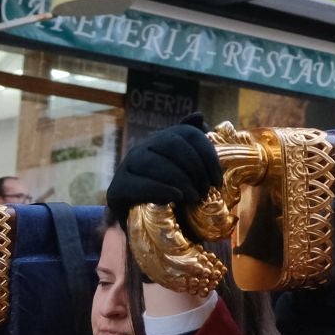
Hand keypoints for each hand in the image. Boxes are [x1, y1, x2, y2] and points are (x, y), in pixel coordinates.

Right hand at [106, 117, 223, 236]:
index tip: (217, 178)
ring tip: (195, 197)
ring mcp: (128, 165)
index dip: (207, 154)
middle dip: (194, 167)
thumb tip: (199, 116)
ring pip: (154, 162)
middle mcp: (143, 146)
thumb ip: (194, 144)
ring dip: (180, 179)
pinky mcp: (117, 188)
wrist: (137, 218)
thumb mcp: (185, 169)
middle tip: (206, 189)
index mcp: (162, 139)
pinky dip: (161, 190)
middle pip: (172, 144)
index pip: (187, 132)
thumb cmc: (169, 191)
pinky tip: (176, 197)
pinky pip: (139, 184)